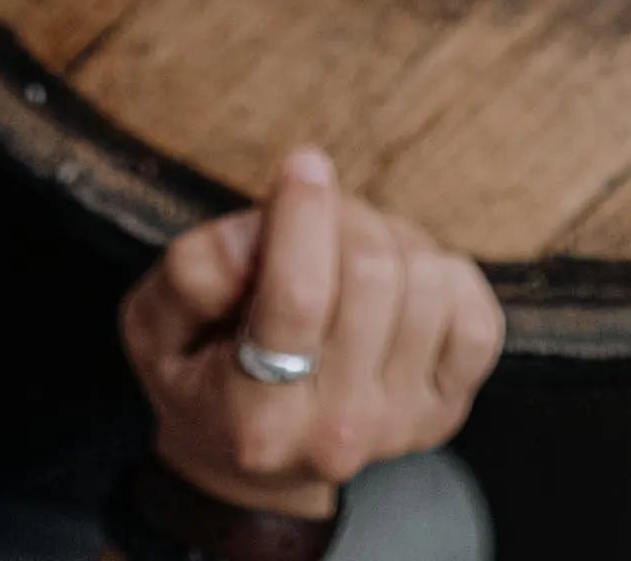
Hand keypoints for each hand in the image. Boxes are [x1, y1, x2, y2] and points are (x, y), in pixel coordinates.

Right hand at [122, 148, 504, 521]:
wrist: (253, 466)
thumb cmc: (200, 375)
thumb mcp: (153, 326)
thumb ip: (191, 273)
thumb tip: (257, 235)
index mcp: (257, 419)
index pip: (298, 297)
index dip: (304, 213)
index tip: (302, 163)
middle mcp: (336, 432)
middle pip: (370, 275)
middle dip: (340, 214)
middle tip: (312, 211)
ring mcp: (399, 425)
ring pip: (425, 282)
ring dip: (388, 238)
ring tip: (348, 246)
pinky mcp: (445, 409)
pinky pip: (477, 315)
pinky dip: (442, 275)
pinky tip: (398, 278)